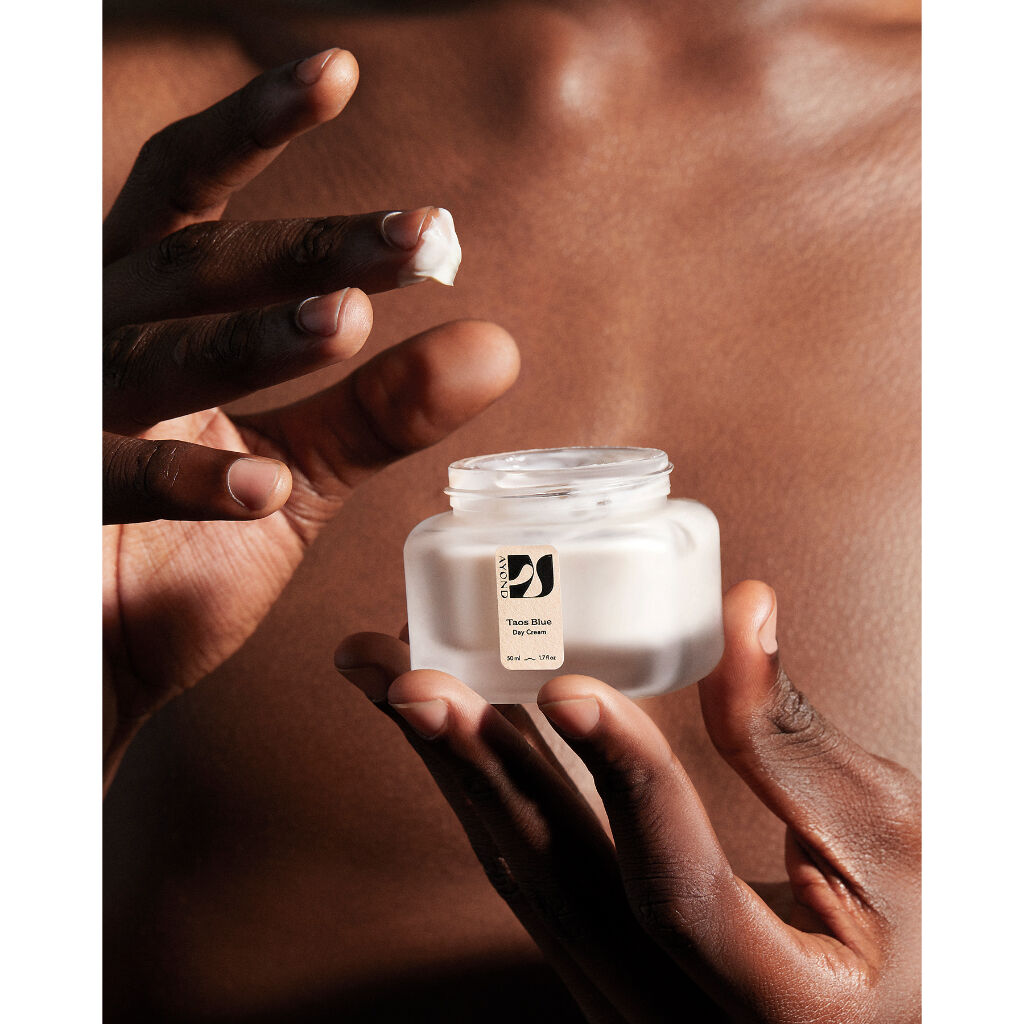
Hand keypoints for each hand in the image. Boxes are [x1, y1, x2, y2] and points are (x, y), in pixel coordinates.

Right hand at [103, 48, 518, 787]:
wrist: (109, 651)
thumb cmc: (190, 544)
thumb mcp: (300, 470)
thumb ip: (381, 410)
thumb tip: (495, 345)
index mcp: (152, 311)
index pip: (194, 196)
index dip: (254, 128)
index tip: (340, 72)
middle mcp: (101, 339)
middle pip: (198, 265)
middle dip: (309, 247)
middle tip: (422, 236)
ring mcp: (70, 416)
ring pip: (158, 352)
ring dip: (254, 337)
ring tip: (348, 320)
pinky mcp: (58, 500)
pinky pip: (121, 477)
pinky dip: (196, 478)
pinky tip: (267, 484)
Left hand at [334, 582, 919, 1022]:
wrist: (888, 1023)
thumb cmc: (931, 940)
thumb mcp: (893, 840)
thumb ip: (799, 734)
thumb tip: (742, 608)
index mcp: (772, 1007)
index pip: (676, 889)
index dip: (621, 780)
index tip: (567, 688)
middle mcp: (674, 1021)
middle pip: (557, 883)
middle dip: (473, 763)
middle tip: (401, 672)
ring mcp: (630, 1004)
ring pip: (528, 882)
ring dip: (462, 773)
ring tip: (402, 686)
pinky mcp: (612, 973)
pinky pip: (538, 883)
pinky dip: (498, 801)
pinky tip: (468, 739)